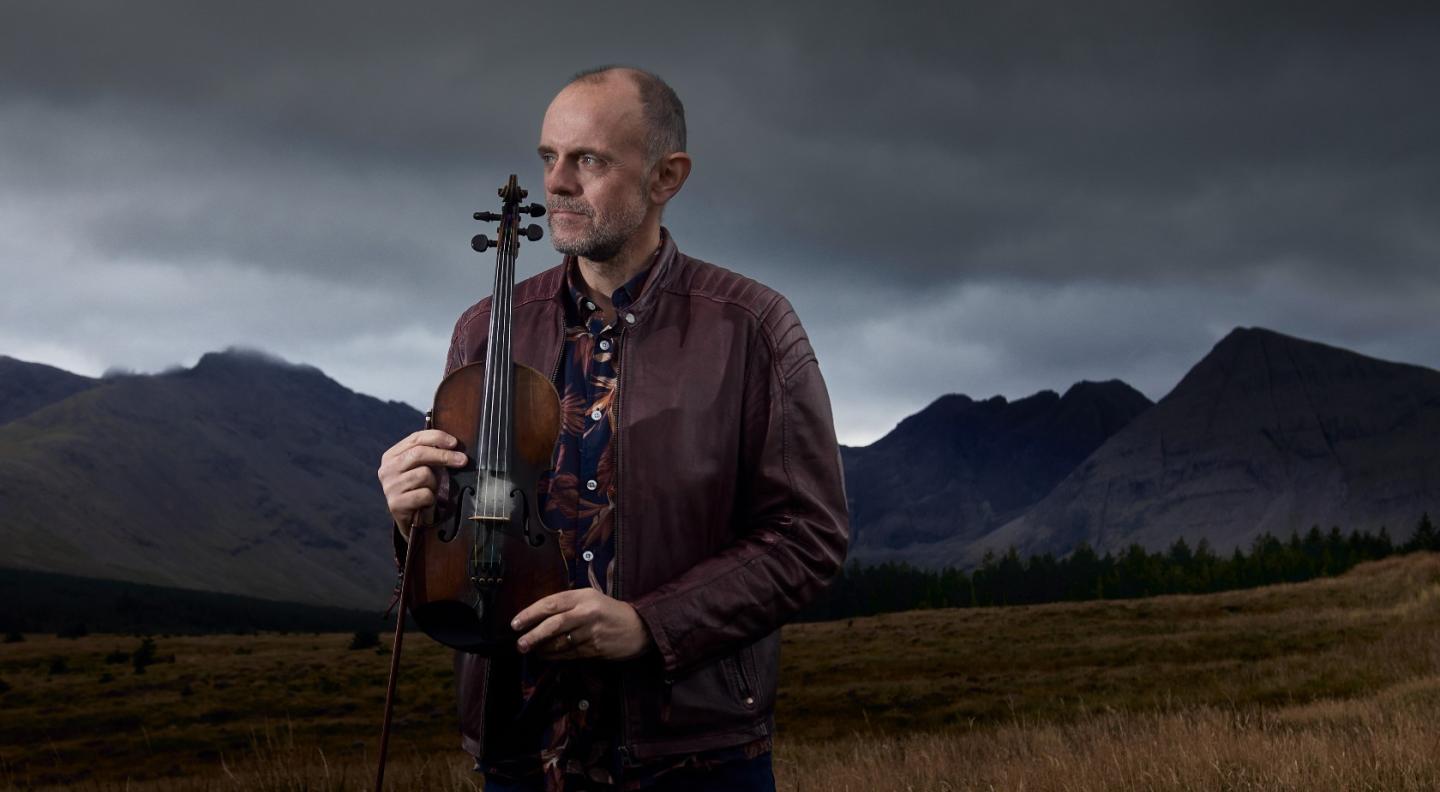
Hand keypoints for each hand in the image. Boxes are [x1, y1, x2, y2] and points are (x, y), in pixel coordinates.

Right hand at [376, 429, 466, 538]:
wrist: (411, 520)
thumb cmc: (420, 489)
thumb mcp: (424, 467)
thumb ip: (433, 453)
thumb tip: (454, 444)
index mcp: (391, 456)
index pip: (415, 438)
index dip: (437, 437)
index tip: (455, 442)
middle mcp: (387, 469)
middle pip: (419, 453)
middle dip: (444, 456)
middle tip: (463, 460)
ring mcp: (389, 487)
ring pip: (424, 474)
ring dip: (434, 484)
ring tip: (429, 491)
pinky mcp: (395, 504)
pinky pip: (425, 494)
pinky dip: (431, 499)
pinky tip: (425, 504)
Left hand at [512, 589, 652, 660]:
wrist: (640, 627)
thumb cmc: (610, 612)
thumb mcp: (591, 598)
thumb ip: (568, 604)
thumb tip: (538, 616)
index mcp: (583, 596)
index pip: (551, 603)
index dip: (530, 613)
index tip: (515, 623)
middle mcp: (587, 612)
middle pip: (554, 624)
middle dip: (533, 635)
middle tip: (519, 644)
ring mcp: (592, 631)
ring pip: (560, 642)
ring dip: (542, 648)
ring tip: (530, 651)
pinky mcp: (596, 648)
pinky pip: (570, 653)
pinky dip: (555, 656)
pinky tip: (546, 656)